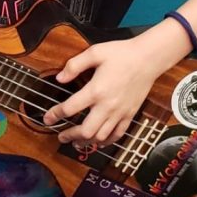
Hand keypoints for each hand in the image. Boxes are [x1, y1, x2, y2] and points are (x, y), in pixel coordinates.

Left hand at [42, 38, 158, 146]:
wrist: (148, 59)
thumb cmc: (121, 54)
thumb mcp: (95, 52)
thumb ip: (75, 65)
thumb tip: (60, 78)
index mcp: (96, 90)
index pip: (70, 108)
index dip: (55, 115)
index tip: (47, 119)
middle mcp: (107, 105)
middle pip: (86, 130)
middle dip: (70, 135)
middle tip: (61, 136)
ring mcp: (120, 113)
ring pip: (101, 136)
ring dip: (86, 142)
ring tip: (76, 143)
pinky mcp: (130, 114)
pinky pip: (118, 134)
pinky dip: (106, 141)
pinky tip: (99, 142)